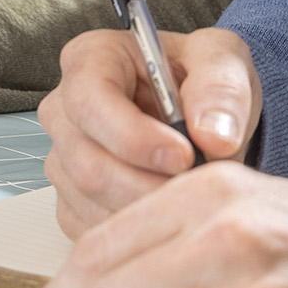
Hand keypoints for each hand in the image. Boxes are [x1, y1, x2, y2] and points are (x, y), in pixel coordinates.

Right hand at [40, 28, 260, 236]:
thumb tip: (213, 135)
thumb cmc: (201, 80)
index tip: (184, 155)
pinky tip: (171, 208)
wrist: (203, 115)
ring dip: (149, 208)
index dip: (134, 136)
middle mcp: (65, 109)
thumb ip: (222, 89)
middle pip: (88, 162)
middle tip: (198, 186)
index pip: (90, 101)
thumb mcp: (224, 61)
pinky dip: (140, 228)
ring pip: (92, 201)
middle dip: (149, 184)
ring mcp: (63, 158)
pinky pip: (95, 228)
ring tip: (191, 193)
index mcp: (91, 59)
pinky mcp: (71, 200)